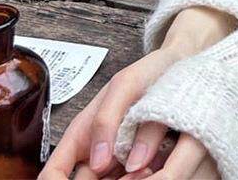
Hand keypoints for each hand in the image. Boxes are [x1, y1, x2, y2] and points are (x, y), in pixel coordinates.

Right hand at [39, 7, 237, 179]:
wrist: (183, 68)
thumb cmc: (151, 72)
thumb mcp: (125, 85)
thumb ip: (107, 119)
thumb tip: (98, 163)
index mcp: (82, 134)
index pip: (54, 172)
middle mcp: (97, 154)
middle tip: (131, 172)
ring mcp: (119, 163)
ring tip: (146, 168)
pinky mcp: (142, 167)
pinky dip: (144, 178)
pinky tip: (154, 168)